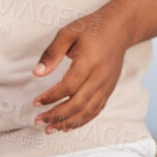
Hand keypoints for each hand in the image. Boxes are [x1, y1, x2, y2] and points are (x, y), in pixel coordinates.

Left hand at [32, 0, 136, 132]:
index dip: (50, 98)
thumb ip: (52, 53)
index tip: (35, 103)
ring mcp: (107, 85)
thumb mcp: (68, 33)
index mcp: (89, 62)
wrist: (120, 28)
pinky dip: (82, 121)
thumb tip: (37, 73)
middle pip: (78, 104)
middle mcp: (100, 77)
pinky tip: (69, 126)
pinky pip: (96, 110)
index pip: (68, 87)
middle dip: (56, 116)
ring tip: (50, 129)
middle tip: (38, 120)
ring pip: (88, 111)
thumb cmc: (92, 28)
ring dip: (68, 123)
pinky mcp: (109, 89)